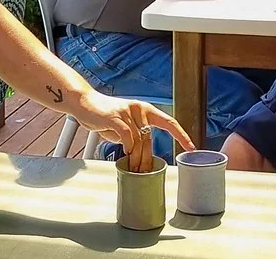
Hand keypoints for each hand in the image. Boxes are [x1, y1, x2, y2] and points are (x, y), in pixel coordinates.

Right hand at [74, 92, 194, 170]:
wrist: (84, 103)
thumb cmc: (104, 116)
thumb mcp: (123, 126)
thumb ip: (134, 136)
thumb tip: (140, 154)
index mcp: (145, 109)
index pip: (169, 122)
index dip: (181, 135)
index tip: (192, 148)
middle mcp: (139, 108)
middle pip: (148, 139)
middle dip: (146, 158)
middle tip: (143, 172)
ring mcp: (127, 111)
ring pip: (138, 140)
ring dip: (135, 157)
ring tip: (132, 168)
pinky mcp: (115, 116)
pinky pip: (127, 136)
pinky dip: (127, 146)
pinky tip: (125, 153)